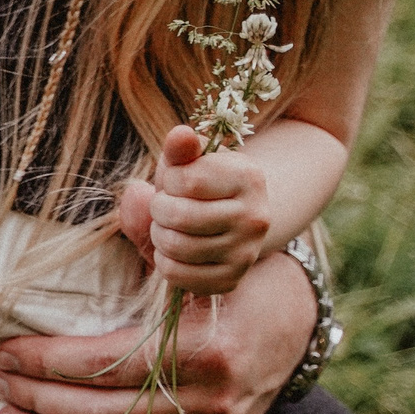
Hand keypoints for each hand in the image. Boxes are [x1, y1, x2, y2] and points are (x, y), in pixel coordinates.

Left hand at [0, 248, 315, 413]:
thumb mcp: (197, 249)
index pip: (101, 364)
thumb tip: (131, 195)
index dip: (43, 361)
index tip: (2, 351)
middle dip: (34, 400)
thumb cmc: (228, 279)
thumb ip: (157, 226)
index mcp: (201, 350)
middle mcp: (209, 405)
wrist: (291, 319)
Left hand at [116, 124, 270, 294]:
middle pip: (179, 216)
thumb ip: (179, 148)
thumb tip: (180, 134)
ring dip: (158, 235)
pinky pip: (177, 275)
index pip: (186, 181)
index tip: (175, 181)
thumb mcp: (188, 160)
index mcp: (248, 177)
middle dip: (159, 208)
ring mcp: (246, 252)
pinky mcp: (231, 279)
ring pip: (175, 246)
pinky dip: (163, 261)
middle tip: (165, 205)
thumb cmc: (197, 182)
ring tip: (169, 226)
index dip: (168, 181)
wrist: (229, 218)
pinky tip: (174, 249)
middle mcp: (256, 217)